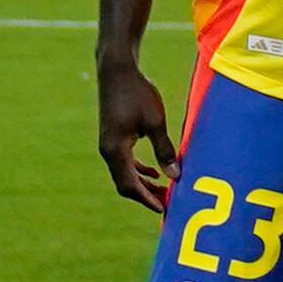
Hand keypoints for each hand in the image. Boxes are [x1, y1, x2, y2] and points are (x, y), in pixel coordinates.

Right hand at [98, 60, 177, 211]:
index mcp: (115, 150)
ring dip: (142, 183)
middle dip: (145, 195)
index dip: (146, 199)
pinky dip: (138, 170)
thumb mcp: (155, 122)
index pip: (129, 185)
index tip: (163, 209)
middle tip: (167, 203)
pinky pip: (124, 162)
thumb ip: (164, 150)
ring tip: (164, 190)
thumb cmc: (138, 94)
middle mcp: (108, 151)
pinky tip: (154, 172)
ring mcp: (108, 144)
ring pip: (125, 173)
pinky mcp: (113, 137)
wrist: (118, 72)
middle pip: (125, 183)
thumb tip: (175, 176)